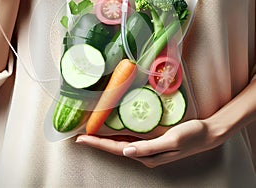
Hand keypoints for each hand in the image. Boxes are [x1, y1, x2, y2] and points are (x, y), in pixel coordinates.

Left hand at [76, 119, 226, 167]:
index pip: (117, 149)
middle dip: (96, 142)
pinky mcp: (151, 141)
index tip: (82, 139)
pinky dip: (117, 135)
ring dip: (104, 139)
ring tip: (90, 134)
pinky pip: (129, 138)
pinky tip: (112, 130)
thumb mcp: (172, 140)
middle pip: (115, 148)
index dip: (98, 144)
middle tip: (80, 136)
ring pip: (120, 144)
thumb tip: (126, 152)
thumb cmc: (190, 135)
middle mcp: (144, 153)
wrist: (206, 134)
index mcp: (147, 155)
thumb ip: (149, 147)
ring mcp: (147, 148)